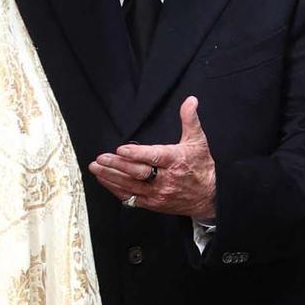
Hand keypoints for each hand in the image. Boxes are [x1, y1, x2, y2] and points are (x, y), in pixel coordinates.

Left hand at [90, 96, 216, 219]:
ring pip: (131, 186)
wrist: (208, 197)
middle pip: (138, 172)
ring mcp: (158, 194)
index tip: (121, 149)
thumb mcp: (198, 141)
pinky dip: (116, 190)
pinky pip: (131, 198)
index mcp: (175, 161)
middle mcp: (166, 179)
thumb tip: (191, 100)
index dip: (136, 154)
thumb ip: (190, 120)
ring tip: (96, 168)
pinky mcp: (153, 204)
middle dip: (117, 165)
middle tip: (100, 158)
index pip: (154, 157)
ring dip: (111, 177)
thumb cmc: (201, 167)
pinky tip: (105, 181)